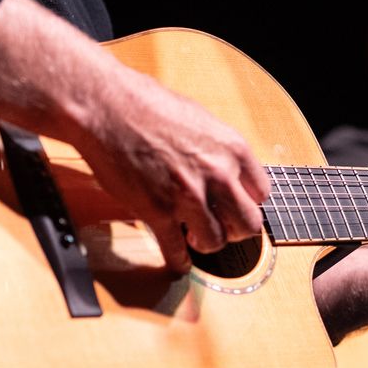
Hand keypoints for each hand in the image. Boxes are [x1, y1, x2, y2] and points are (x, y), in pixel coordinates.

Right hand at [75, 64, 269, 271]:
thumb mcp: (201, 121)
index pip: (261, 193)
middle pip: (247, 224)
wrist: (107, 106)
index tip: (236, 206)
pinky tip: (179, 261)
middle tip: (222, 228)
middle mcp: (217, 174)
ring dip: (206, 243)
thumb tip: (228, 171)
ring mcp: (187, 196)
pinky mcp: (156, 212)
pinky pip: (175, 250)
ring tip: (196, 237)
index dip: (247, 203)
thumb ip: (219, 151)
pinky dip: (179, 261)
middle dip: (235, 230)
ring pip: (215, 241)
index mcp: (232, 148)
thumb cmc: (148, 105)